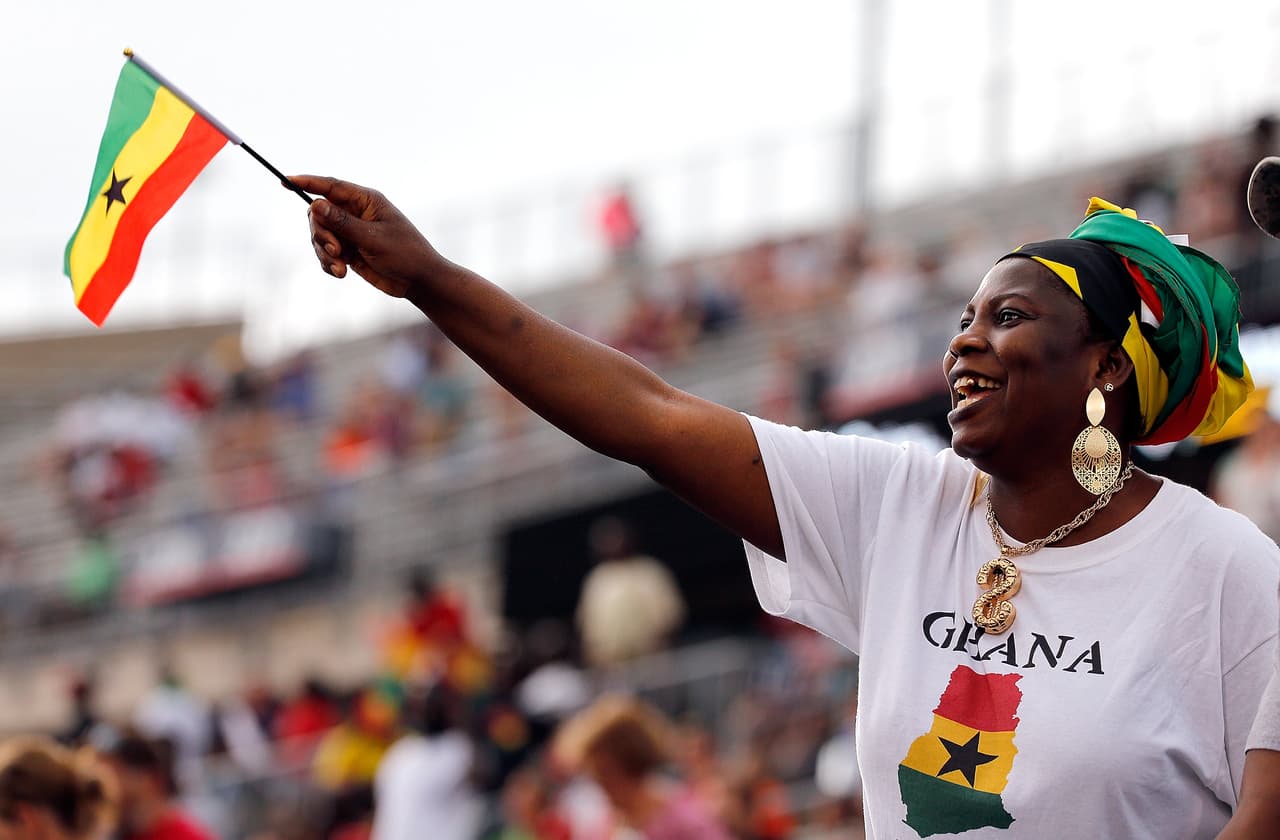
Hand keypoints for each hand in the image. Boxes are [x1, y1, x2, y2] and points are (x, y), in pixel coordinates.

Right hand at [288, 175, 442, 297]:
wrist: (419, 281)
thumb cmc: (405, 254)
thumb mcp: (373, 238)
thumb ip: (343, 223)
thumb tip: (315, 204)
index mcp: (366, 200)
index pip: (330, 186)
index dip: (306, 182)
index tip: (284, 180)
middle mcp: (355, 213)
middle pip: (318, 214)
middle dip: (321, 234)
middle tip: (336, 251)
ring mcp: (351, 232)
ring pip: (319, 236)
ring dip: (324, 253)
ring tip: (341, 268)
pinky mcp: (349, 251)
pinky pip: (326, 254)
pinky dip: (328, 264)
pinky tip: (341, 274)